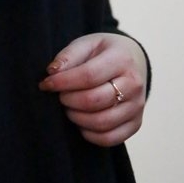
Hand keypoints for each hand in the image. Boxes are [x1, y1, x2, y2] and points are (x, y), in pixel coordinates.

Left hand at [38, 32, 147, 146]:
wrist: (132, 61)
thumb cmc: (104, 53)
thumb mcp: (87, 43)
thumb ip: (69, 55)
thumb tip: (52, 72)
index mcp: (122, 58)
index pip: (88, 76)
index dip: (63, 82)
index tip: (46, 84)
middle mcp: (134, 84)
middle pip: (94, 101)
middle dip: (69, 100)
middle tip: (60, 96)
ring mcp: (137, 106)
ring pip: (101, 122)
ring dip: (77, 118)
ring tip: (69, 107)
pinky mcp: (136, 123)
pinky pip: (110, 139)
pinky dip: (89, 134)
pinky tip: (81, 122)